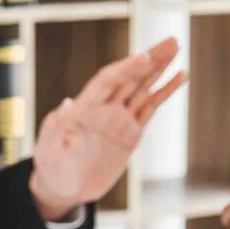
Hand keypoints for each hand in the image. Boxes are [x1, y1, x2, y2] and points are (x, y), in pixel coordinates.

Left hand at [28, 37, 187, 220]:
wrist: (64, 187)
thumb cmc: (51, 166)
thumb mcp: (49, 148)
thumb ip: (57, 128)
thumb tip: (65, 105)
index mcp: (84, 107)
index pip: (108, 81)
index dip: (126, 68)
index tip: (146, 57)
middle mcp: (104, 108)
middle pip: (129, 78)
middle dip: (150, 59)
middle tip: (172, 41)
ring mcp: (118, 119)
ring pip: (142, 88)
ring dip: (160, 69)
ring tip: (177, 49)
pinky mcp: (131, 133)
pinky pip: (151, 109)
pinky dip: (165, 92)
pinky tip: (180, 76)